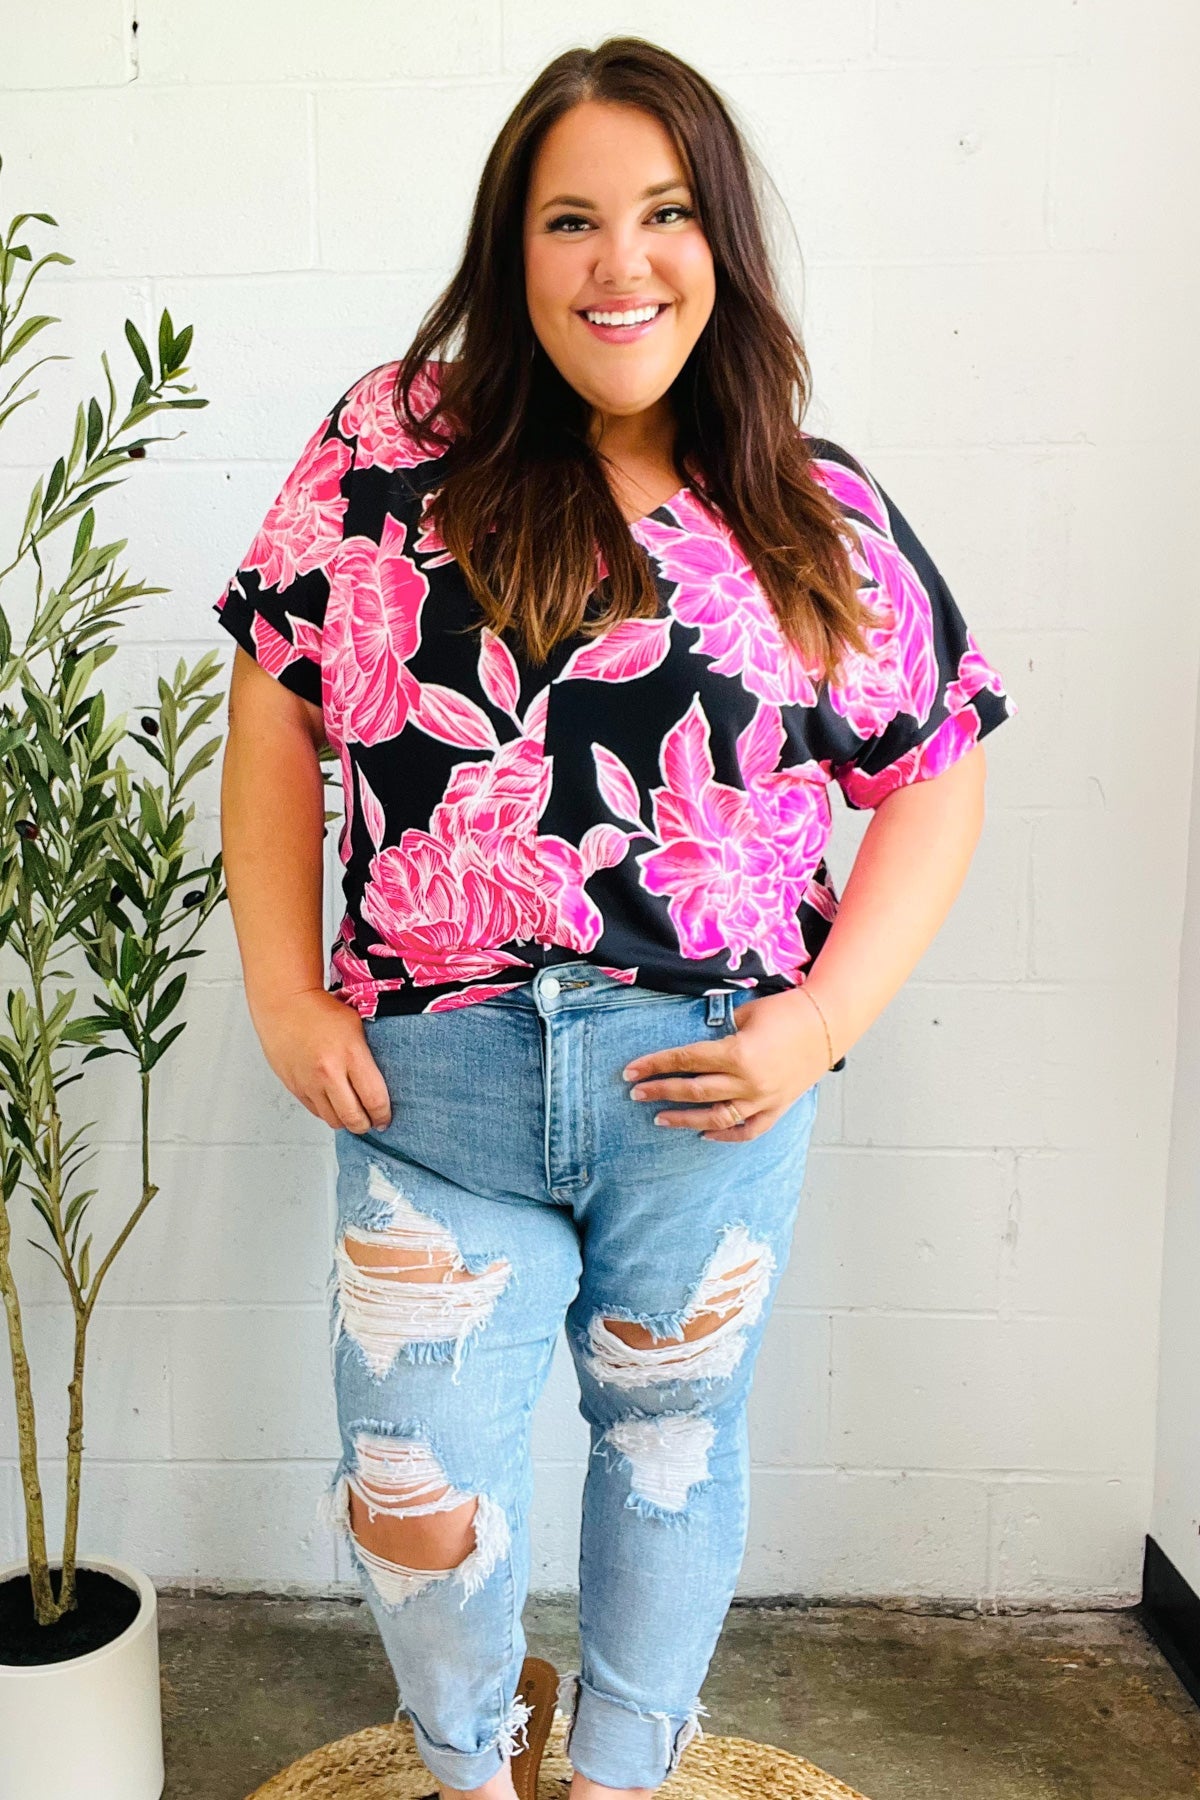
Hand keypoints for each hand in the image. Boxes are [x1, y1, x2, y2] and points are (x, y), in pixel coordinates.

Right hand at [252, 988, 391, 1132]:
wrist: (284, 1004)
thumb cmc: (321, 1010)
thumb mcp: (357, 1026)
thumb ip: (368, 1056)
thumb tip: (383, 1081)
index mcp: (351, 1054)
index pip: (374, 1099)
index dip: (384, 1115)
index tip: (386, 1118)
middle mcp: (329, 1072)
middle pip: (354, 1118)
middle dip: (366, 1125)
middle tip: (372, 1122)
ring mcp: (309, 1082)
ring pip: (333, 1120)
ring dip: (346, 1122)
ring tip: (353, 1114)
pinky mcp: (295, 1086)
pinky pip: (316, 1112)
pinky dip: (328, 1112)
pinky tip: (334, 1104)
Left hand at [622, 989, 827, 1140]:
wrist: (830, 1023)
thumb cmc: (787, 1010)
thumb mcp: (746, 1012)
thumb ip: (718, 1031)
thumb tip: (694, 1043)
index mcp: (737, 1054)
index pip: (685, 1061)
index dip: (655, 1065)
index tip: (631, 1071)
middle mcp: (748, 1082)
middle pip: (694, 1091)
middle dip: (661, 1091)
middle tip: (636, 1093)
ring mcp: (764, 1098)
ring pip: (716, 1117)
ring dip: (685, 1119)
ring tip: (660, 1118)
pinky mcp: (778, 1107)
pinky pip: (748, 1130)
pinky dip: (726, 1135)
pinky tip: (704, 1134)